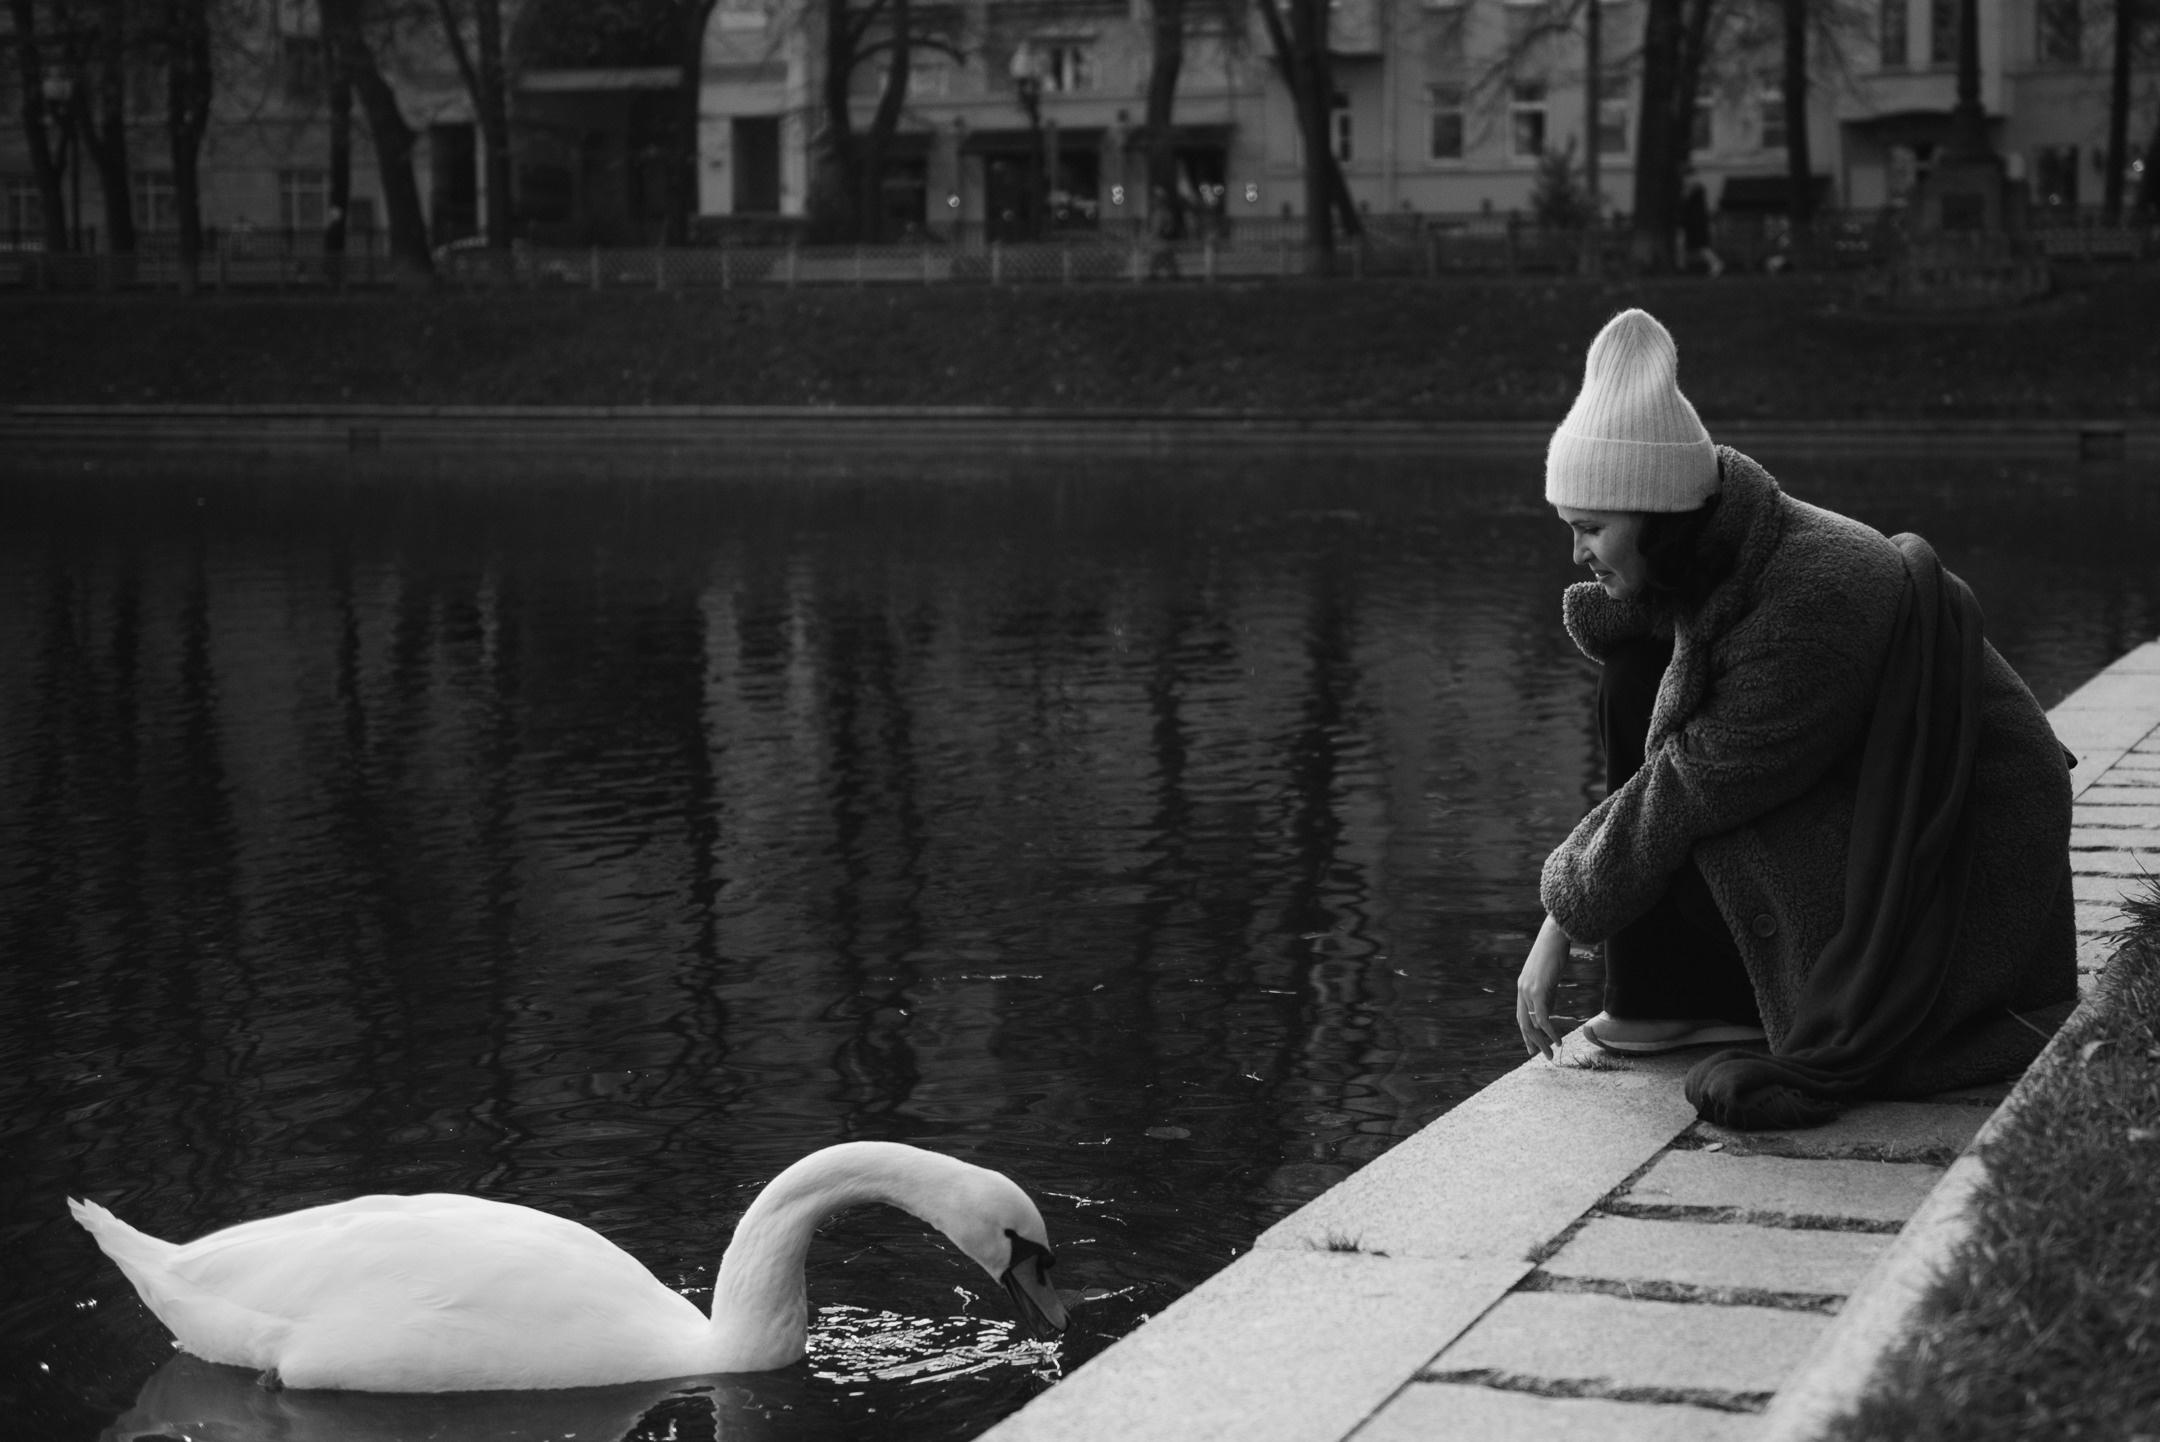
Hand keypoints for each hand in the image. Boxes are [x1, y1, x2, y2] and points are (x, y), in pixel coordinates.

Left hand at [1515, 914, 1572, 1060]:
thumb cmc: (1555, 953)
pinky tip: (1557, 1041)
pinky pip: (1543, 1017)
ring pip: (1532, 1023)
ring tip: (1550, 1053)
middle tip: (1540, 1055)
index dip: (1527, 1032)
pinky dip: (1549, 1032)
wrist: (1555, 935)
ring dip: (1542, 1041)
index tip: (1533, 1046)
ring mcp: (1528, 991)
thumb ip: (1547, 994)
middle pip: (1524, 1023)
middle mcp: (1522, 990)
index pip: (1522, 1015)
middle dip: (1532, 1041)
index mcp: (1522, 987)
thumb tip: (1548, 1012)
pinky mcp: (1538, 991)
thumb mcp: (1549, 978)